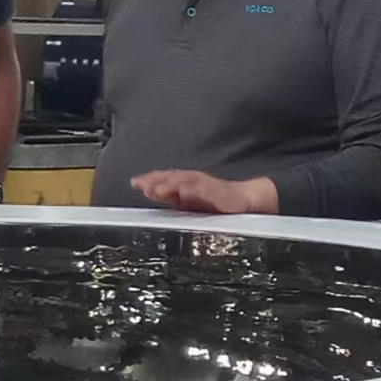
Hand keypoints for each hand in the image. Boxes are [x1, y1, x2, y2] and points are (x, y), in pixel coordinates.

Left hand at [130, 170, 277, 215]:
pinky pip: (204, 189)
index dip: (150, 180)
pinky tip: (183, 192)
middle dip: (155, 180)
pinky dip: (193, 190)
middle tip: (140, 184)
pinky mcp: (218, 191)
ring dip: (170, 184)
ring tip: (156, 188)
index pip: (165, 179)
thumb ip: (172, 198)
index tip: (135, 182)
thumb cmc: (217, 202)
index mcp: (185, 184)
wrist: (245, 200)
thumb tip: (151, 193)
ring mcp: (206, 185)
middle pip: (171, 178)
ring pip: (185, 181)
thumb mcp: (190, 202)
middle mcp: (194, 181)